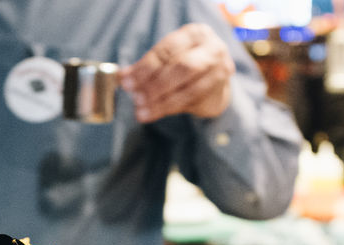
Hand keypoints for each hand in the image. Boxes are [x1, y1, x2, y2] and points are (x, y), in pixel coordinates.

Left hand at [118, 23, 234, 123]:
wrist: (215, 81)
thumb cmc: (185, 65)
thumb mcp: (166, 60)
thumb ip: (146, 67)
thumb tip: (123, 77)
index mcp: (195, 34)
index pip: (167, 49)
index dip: (145, 66)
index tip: (127, 82)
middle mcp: (212, 49)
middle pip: (182, 66)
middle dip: (156, 85)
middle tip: (136, 99)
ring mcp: (220, 71)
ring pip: (189, 88)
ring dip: (162, 102)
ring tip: (142, 112)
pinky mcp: (220, 92)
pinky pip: (192, 102)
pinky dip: (170, 108)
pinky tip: (155, 113)